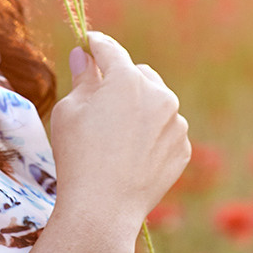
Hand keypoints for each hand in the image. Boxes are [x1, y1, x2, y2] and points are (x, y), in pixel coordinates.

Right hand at [49, 30, 189, 252]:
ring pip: (156, 102)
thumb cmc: (78, 156)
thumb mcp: (69, 111)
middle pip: (138, 74)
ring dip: (140, 108)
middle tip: (100, 99)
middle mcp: (160, 95)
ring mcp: (175, 123)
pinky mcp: (182, 148)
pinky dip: (151, 134)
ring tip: (116, 135)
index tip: (88, 42)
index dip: (95, 44)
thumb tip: (83, 55)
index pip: (110, 50)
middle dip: (121, 80)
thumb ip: (81, 78)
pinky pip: (166, 130)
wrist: (104, 209)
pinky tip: (131, 154)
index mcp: (128, 79)